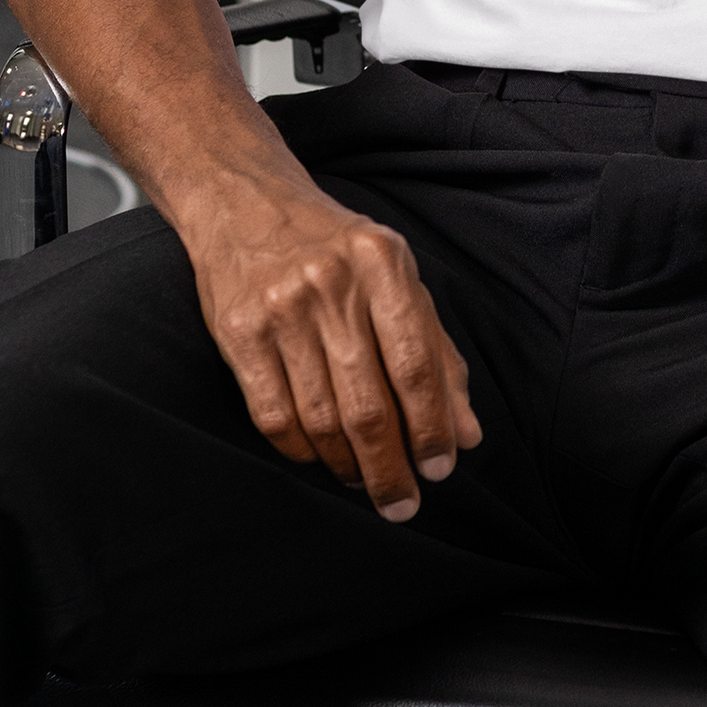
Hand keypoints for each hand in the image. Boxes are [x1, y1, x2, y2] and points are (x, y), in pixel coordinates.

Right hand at [184, 166, 481, 519]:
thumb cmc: (337, 248)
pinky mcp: (238, 332)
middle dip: (390, 466)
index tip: (441, 470)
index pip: (416, 363)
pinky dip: (301, 451)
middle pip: (367, 404)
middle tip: (404, 503)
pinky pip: (273, 416)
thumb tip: (468, 433)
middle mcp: (331, 284)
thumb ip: (437, 351)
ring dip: (347, 466)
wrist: (246, 203)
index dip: (432, 426)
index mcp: (383, 263)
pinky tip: (320, 457)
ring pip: (320, 418)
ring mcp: (280, 308)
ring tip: (364, 481)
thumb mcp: (397, 277)